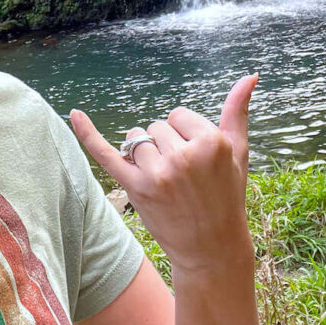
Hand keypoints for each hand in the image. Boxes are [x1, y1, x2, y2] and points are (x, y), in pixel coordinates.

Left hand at [70, 75, 257, 276]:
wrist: (212, 248)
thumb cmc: (227, 195)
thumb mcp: (238, 152)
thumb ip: (238, 110)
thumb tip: (250, 75)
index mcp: (211, 142)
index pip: (178, 115)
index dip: (185, 134)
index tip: (198, 160)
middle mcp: (184, 156)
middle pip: (156, 126)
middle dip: (166, 145)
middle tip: (184, 177)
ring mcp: (158, 174)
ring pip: (136, 140)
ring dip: (144, 154)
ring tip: (166, 181)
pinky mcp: (136, 189)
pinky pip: (106, 154)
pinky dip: (88, 134)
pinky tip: (75, 114)